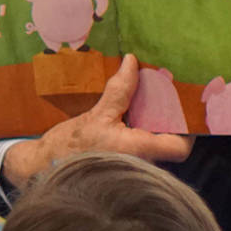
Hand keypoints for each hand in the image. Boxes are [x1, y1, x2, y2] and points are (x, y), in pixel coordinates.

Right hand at [0, 54, 193, 185]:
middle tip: (166, 95)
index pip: (179, 147)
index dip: (187, 129)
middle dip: (169, 120)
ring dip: (154, 123)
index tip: (182, 107)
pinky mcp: (122, 165)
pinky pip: (141, 147)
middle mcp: (140, 163)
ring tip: (149, 100)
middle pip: (170, 144)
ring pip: (155, 144)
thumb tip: (133, 63)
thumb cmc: (69, 146)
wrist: (42, 168)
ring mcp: (132, 167)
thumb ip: (119, 90)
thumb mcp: (96, 114)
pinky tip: (131, 114)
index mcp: (138, 151)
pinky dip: (140, 130)